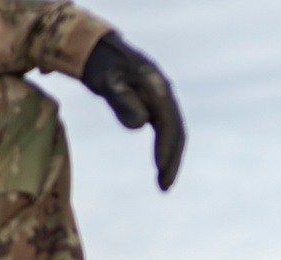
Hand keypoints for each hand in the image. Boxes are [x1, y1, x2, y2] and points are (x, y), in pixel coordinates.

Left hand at [82, 33, 185, 190]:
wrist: (102, 51)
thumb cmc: (102, 66)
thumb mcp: (108, 82)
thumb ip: (122, 101)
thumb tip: (141, 124)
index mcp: (158, 90)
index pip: (169, 125)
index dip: (166, 148)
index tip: (160, 169)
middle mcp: (165, 97)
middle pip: (178, 134)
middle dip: (173, 161)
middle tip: (164, 187)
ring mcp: (163, 103)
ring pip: (174, 135)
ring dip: (171, 160)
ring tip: (163, 184)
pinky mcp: (156, 109)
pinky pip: (166, 133)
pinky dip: (165, 151)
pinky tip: (159, 166)